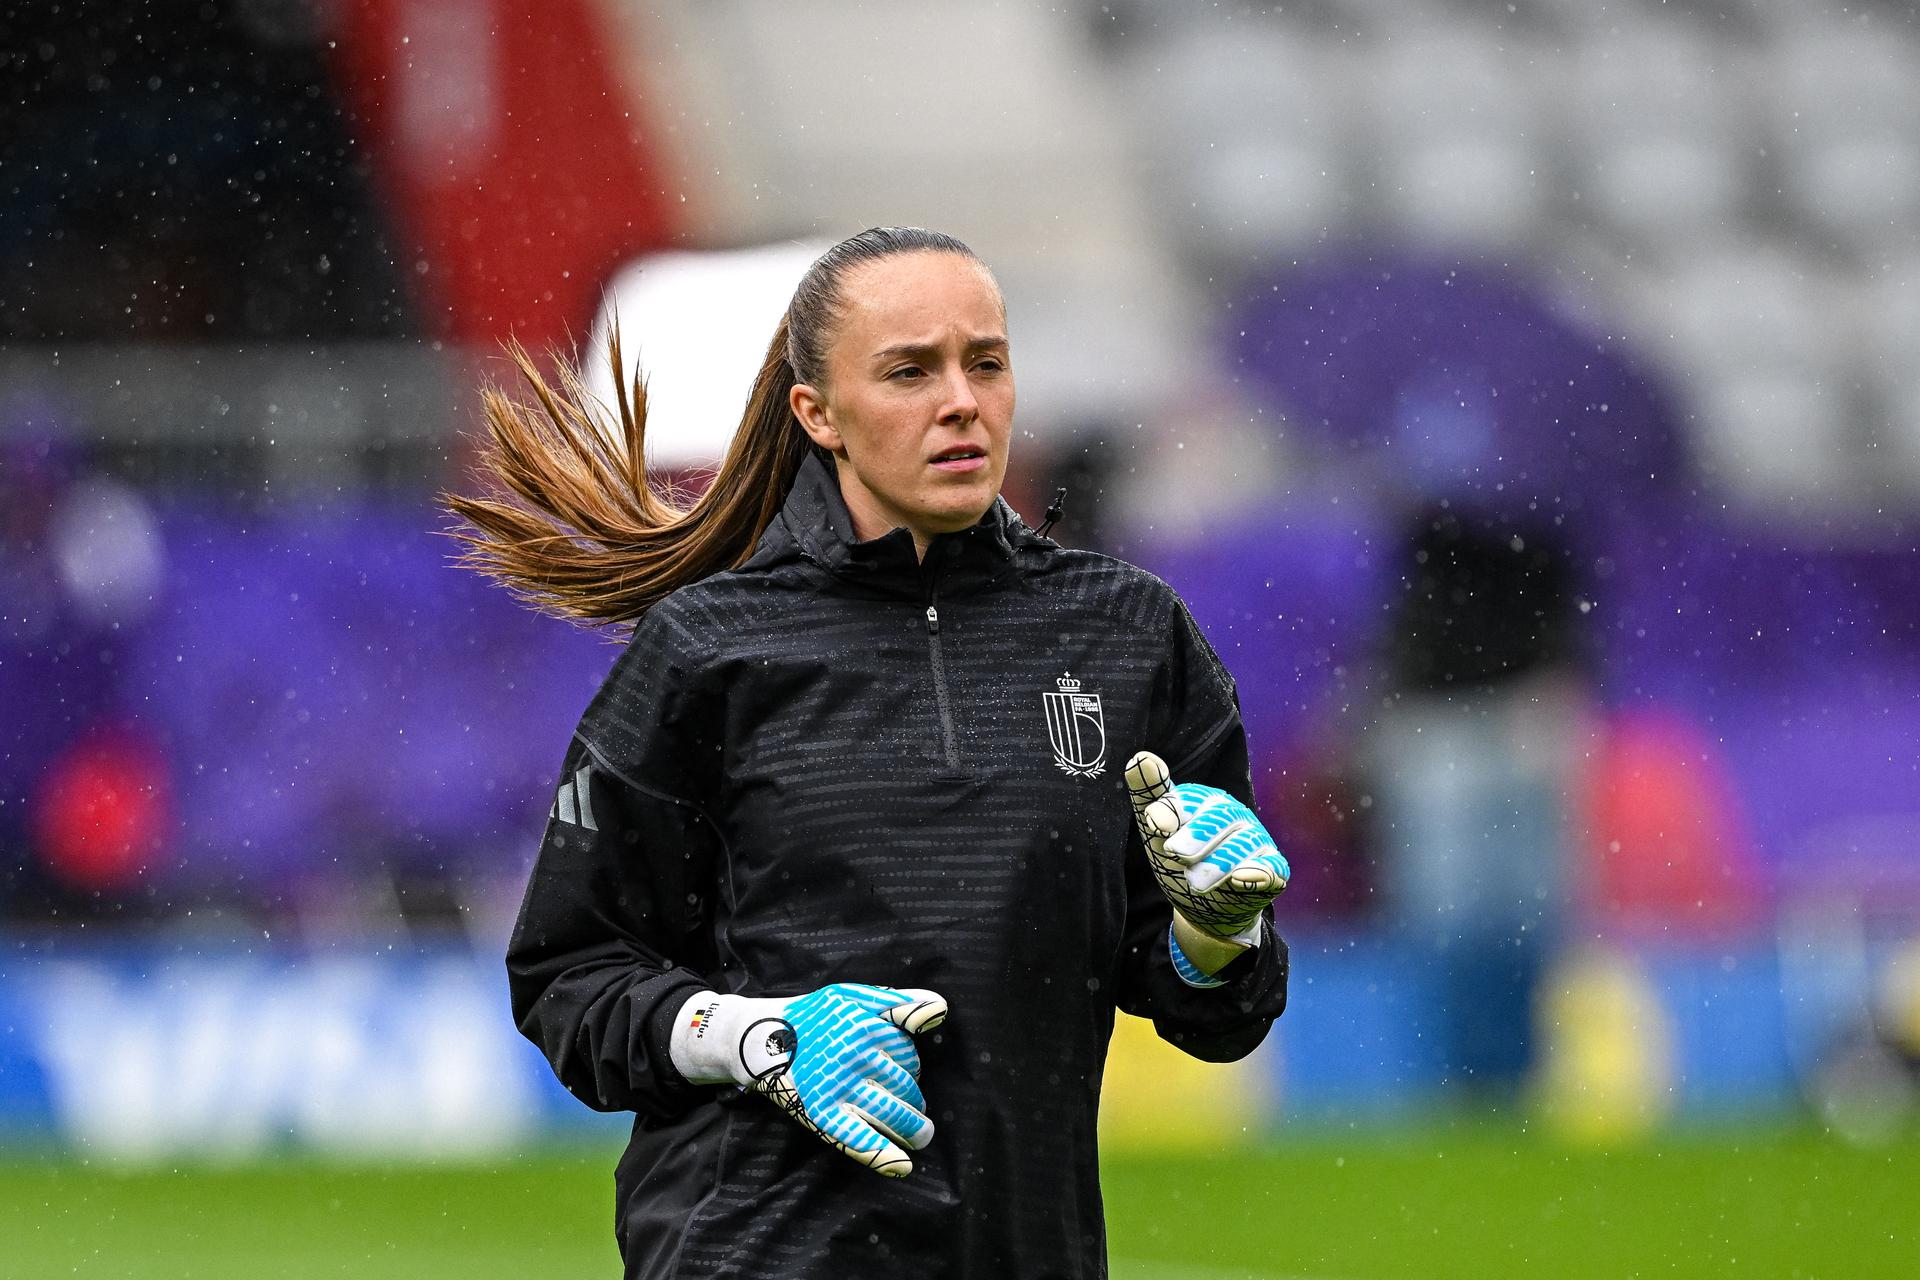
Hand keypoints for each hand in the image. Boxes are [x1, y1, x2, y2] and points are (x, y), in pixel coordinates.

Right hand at [670, 982, 947, 1176]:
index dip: (910, 1065)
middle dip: (913, 1098)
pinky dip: (882, 1155)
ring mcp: (839, 1088)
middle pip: (905, 1085)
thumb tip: (940, 1010)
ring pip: (892, 1112)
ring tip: (921, 1135)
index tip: (900, 1070)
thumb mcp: (853, 996)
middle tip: (915, 1106)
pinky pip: (858, 1138)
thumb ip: (898, 1002)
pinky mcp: (822, 1115)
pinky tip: (902, 1166)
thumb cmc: (813, 1017)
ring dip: (913, 1128)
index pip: (909, 1055)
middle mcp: (856, 1057)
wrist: (760, 1039)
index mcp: (866, 1027)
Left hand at [1124, 750, 1289, 943]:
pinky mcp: (1273, 869)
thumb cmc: (1179, 860)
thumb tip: (1140, 757)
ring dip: (1219, 863)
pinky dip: (1260, 873)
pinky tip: (1240, 879)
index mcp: (1204, 802)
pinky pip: (1272, 868)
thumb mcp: (1156, 832)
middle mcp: (1233, 815)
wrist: (1203, 905)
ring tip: (1196, 883)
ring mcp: (1255, 841)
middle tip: (1176, 854)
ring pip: (1243, 844)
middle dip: (1197, 835)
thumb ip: (1148, 798)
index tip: (1155, 825)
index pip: (1191, 798)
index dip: (1173, 809)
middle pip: (1219, 817)